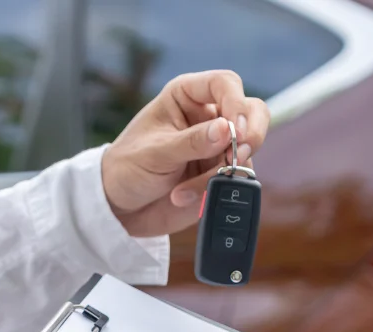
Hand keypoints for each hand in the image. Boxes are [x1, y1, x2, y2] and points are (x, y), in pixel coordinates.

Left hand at [101, 70, 270, 236]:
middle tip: (238, 155)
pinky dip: (217, 190)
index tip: (235, 130)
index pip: (224, 83)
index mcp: (186, 97)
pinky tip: (184, 197)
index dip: (236, 102)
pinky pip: (238, 178)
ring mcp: (217, 147)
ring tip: (185, 190)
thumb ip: (191, 142)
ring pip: (247, 149)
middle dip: (251, 134)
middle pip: (252, 111)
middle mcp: (207, 117)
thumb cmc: (127, 168)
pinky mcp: (221, 174)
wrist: (120, 207)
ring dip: (224, 171)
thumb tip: (226, 129)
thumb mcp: (155, 153)